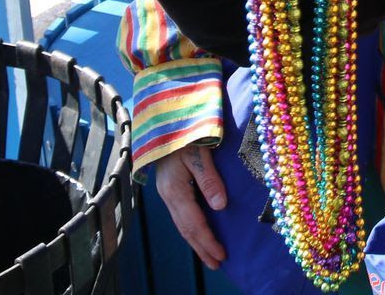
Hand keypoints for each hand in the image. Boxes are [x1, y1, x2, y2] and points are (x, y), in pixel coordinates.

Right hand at [153, 144, 227, 268]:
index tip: (222, 255)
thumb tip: (220, 206)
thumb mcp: (199, 152)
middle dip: (202, 248)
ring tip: (210, 257)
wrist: (163, 121)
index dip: (207, 240)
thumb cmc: (184, 132)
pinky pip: (181, 216)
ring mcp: (167, 193)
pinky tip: (199, 235)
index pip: (193, 223)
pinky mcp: (171, 189)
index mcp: (175, 190)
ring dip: (196, 242)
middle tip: (218, 264)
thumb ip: (209, 179)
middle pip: (186, 229)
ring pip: (182, 224)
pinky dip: (191, 230)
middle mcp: (169, 196)